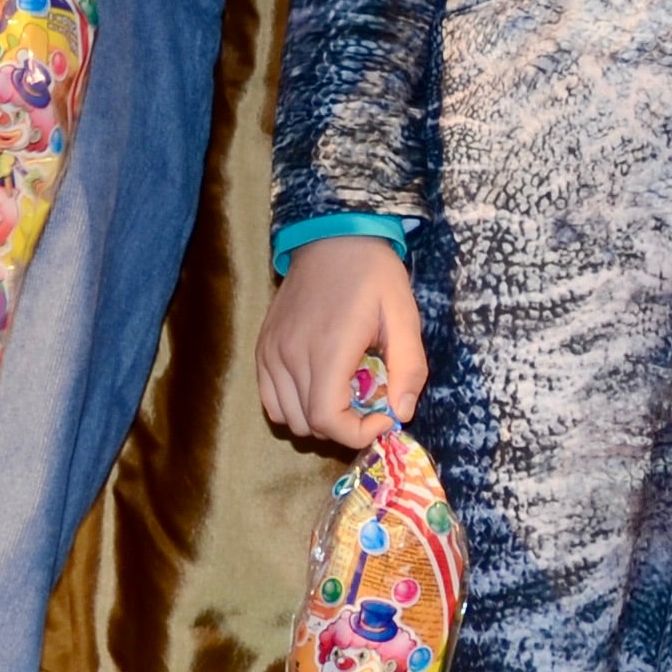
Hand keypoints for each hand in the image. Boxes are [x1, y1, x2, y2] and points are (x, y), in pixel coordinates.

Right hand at [257, 235, 424, 449]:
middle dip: (345, 427)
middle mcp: (291, 355)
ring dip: (320, 419)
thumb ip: (409, 368)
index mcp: (328, 349)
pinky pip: (270, 400)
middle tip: (369, 402)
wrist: (333, 237)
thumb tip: (402, 413)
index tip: (383, 416)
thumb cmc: (374, 276)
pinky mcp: (263, 349)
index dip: (358, 433)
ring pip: (288, 418)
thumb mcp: (405, 316)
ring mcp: (271, 353)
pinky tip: (319, 386)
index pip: (328, 420)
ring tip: (345, 392)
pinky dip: (294, 407)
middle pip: (310, 426)